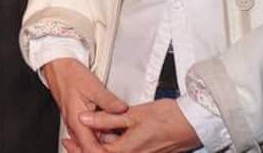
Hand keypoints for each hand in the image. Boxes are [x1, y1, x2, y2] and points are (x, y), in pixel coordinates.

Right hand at [43, 58, 127, 152]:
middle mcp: (74, 126)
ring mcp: (74, 123)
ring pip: (89, 142)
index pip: (91, 149)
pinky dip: (98, 134)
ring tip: (117, 134)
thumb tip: (123, 110)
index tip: (118, 148)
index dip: (105, 152)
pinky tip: (108, 127)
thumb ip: (109, 101)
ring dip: (103, 142)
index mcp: (77, 121)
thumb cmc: (70, 74)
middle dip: (106, 148)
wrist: (57, 66)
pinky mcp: (76, 119)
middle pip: (90, 148)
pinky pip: (87, 133)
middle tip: (121, 140)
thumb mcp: (93, 86)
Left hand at [78, 100, 200, 152]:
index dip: (79, 149)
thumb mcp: (132, 114)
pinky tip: (110, 135)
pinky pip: (127, 152)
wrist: (194, 122)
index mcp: (127, 150)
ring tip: (89, 135)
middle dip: (87, 149)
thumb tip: (85, 118)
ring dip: (100, 147)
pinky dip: (114, 145)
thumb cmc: (168, 118)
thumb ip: (106, 118)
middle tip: (72, 141)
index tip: (69, 141)